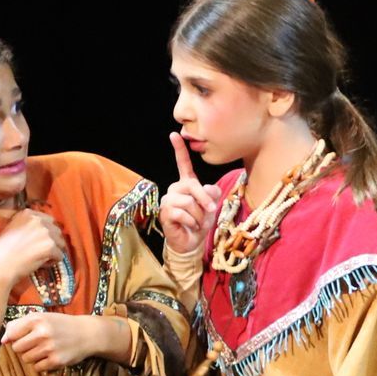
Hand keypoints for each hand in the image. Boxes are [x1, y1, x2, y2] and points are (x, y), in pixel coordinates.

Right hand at [0, 208, 68, 284]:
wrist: (0, 264)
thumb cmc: (3, 250)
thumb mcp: (13, 228)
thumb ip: (29, 224)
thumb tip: (46, 228)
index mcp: (28, 213)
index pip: (48, 220)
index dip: (46, 232)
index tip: (39, 241)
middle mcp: (38, 220)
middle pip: (57, 231)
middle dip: (52, 242)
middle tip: (39, 251)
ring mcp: (45, 232)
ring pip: (60, 244)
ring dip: (53, 252)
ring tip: (38, 258)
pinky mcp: (50, 246)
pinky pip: (60, 256)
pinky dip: (52, 262)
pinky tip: (40, 264)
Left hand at [2, 312, 115, 371]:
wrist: (87, 334)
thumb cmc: (61, 325)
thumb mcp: (41, 317)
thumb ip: (19, 325)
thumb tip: (3, 340)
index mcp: (37, 320)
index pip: (11, 334)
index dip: (15, 337)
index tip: (24, 337)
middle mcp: (42, 333)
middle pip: (17, 348)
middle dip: (23, 348)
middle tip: (36, 344)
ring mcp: (50, 348)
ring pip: (26, 359)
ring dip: (32, 357)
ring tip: (44, 350)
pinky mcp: (56, 361)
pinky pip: (37, 367)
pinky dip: (41, 364)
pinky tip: (50, 357)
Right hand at [160, 132, 223, 256]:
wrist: (192, 241)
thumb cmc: (200, 221)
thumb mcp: (211, 206)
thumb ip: (212, 194)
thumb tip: (209, 190)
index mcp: (186, 184)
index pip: (183, 164)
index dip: (179, 150)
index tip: (175, 134)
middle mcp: (175, 189)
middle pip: (192, 186)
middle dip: (205, 199)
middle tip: (212, 209)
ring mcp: (168, 200)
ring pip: (188, 202)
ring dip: (198, 215)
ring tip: (196, 222)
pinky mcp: (164, 213)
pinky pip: (182, 213)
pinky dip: (191, 222)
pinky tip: (189, 226)